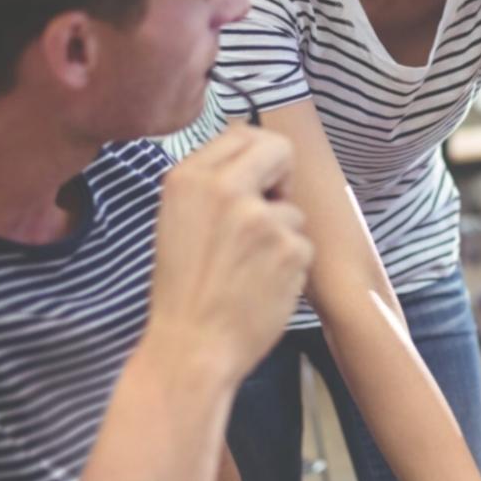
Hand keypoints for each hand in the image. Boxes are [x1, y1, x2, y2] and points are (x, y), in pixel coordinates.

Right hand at [148, 125, 312, 385]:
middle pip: (278, 149)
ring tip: (249, 267)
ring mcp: (261, 218)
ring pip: (292, 209)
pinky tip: (263, 285)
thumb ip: (209, 184)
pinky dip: (290, 265)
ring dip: (281, 235)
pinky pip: (303, 244)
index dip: (258, 158)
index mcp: (188, 178)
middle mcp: (225, 189)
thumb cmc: (183, 288)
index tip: (256, 181)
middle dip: (281, 176)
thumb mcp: (177, 219)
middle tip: (268, 209)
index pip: (243, 134)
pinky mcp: (290, 248)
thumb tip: (252, 151)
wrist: (192, 346)